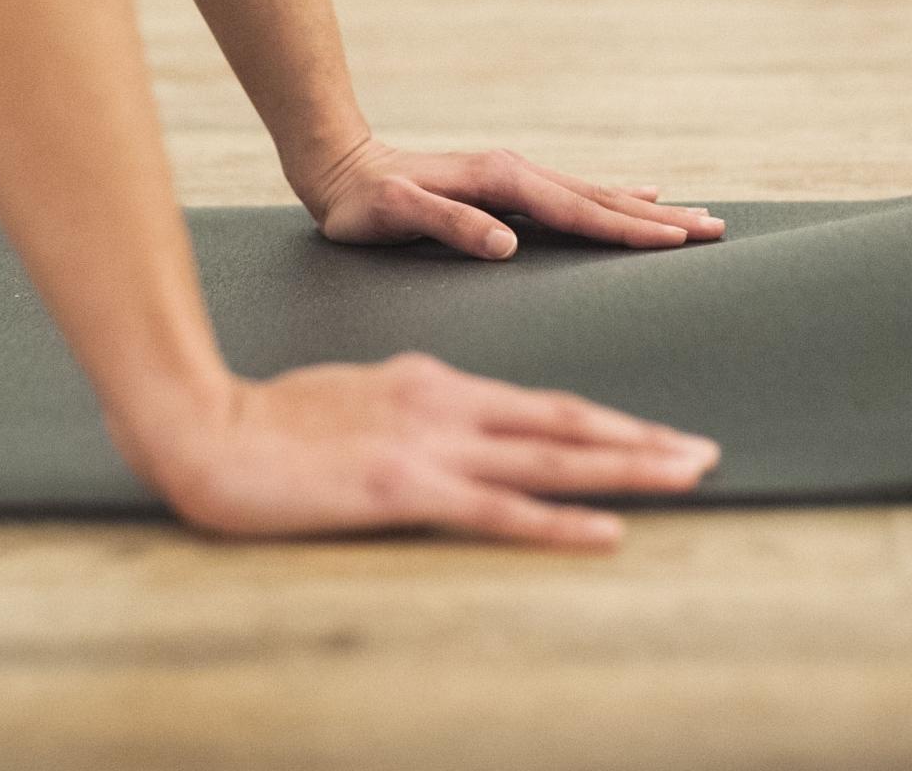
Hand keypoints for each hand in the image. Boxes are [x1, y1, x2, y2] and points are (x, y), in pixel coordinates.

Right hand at [133, 353, 720, 549]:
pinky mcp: (405, 487)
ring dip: (628, 468)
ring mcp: (429, 445)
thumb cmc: (268, 419)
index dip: (602, 422)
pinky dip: (562, 522)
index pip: (537, 404)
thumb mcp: (355, 394)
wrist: (205, 427)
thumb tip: (444, 414)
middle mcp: (445, 403)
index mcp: (432, 379)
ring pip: (551, 457)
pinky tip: (609, 532)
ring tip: (689, 474)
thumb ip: (408, 403)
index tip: (652, 435)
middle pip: (564, 422)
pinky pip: (501, 510)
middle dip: (641, 439)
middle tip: (706, 451)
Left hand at [290, 136, 724, 257]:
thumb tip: (507, 242)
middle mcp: (518, 172)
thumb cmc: (361, 202)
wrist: (338, 165)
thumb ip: (449, 225)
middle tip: (717, 228)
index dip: (629, 228)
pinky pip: (578, 193)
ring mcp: (516, 177)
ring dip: (649, 207)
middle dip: (661, 217)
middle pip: (603, 199)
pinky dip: (618, 196)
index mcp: (501, 182)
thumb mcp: (394, 215)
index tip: (679, 241)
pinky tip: (644, 195)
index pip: (579, 211)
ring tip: (697, 215)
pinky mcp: (510, 186)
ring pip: (597, 193)